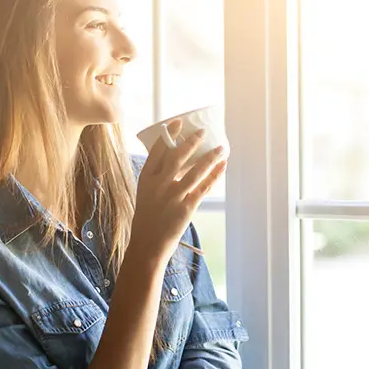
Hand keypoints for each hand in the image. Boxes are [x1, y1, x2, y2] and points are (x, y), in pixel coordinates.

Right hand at [130, 119, 226, 259]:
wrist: (148, 245)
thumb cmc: (147, 218)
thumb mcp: (146, 193)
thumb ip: (158, 177)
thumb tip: (176, 159)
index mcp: (146, 179)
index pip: (157, 150)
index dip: (168, 135)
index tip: (177, 123)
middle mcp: (159, 185)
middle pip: (178, 156)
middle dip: (192, 141)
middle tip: (202, 131)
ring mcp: (174, 196)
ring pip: (196, 170)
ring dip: (210, 156)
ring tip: (221, 147)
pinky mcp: (187, 207)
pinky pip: (204, 187)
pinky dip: (215, 175)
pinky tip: (222, 166)